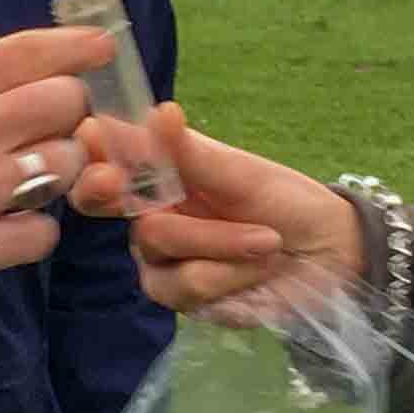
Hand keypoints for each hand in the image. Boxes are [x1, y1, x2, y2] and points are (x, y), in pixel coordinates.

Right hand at [0, 28, 110, 273]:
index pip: (22, 52)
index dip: (70, 46)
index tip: (101, 46)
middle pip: (63, 103)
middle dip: (68, 114)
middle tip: (52, 127)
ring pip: (65, 165)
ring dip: (60, 172)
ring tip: (34, 179)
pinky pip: (43, 232)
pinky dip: (36, 232)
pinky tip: (14, 229)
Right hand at [70, 104, 359, 312]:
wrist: (328, 255)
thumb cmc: (285, 203)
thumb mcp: (240, 172)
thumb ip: (190, 152)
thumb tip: (159, 112)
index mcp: (155, 176)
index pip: (98, 161)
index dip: (85, 153)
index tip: (90, 138)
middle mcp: (146, 217)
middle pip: (104, 203)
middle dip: (112, 191)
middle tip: (116, 181)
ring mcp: (159, 261)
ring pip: (158, 244)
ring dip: (221, 241)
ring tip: (267, 239)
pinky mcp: (181, 299)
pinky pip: (187, 284)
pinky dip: (232, 272)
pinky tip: (260, 266)